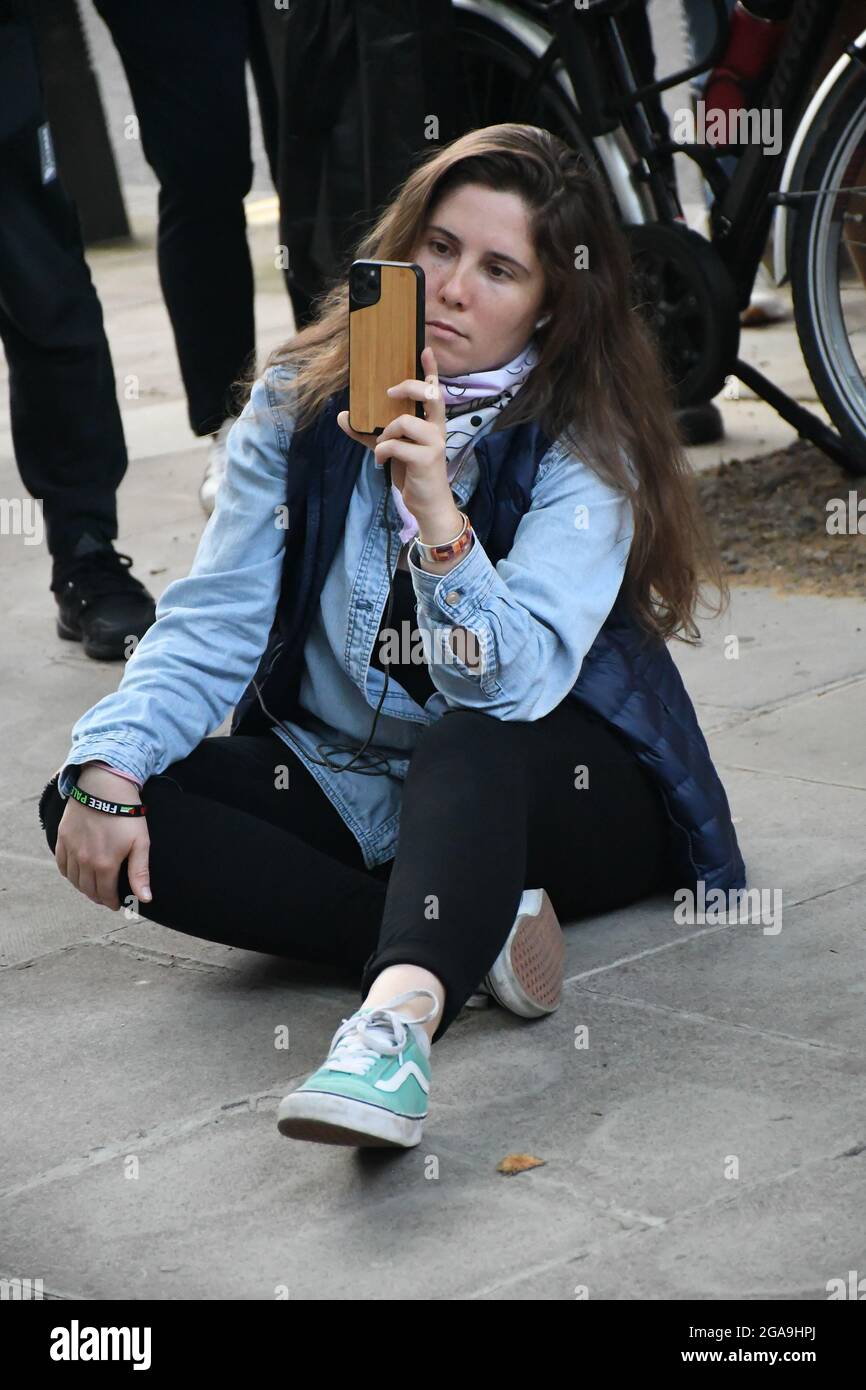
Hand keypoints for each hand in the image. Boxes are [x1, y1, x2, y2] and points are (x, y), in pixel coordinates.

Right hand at [54, 764, 150, 910]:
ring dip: (83, 887)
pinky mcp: (62, 838)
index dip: (112, 902)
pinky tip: (77, 872)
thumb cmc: (127, 815)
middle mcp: (84, 861)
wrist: (104, 787)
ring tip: (93, 886)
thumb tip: (144, 900)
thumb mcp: (140, 843)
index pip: (105, 894)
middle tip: (106, 896)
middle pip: (88, 890)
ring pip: (74, 880)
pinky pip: (62, 865)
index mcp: (104, 865)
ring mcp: (71, 850)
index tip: (117, 904)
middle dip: (98, 897)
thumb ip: (140, 873)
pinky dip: (69, 873)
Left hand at [336, 346, 450, 516]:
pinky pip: (396, 444)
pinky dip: (383, 451)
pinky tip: (381, 460)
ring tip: (382, 445)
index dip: (431, 369)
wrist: (427, 505)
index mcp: (431, 423)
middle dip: (409, 387)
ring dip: (386, 432)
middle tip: (389, 392)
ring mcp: (434, 443)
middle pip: (430, 394)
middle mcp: (437, 429)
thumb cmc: (412, 474)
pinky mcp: (427, 459)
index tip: (425, 349)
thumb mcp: (390, 449)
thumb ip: (369, 433)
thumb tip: (343, 416)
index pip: (434, 391)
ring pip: (405, 421)